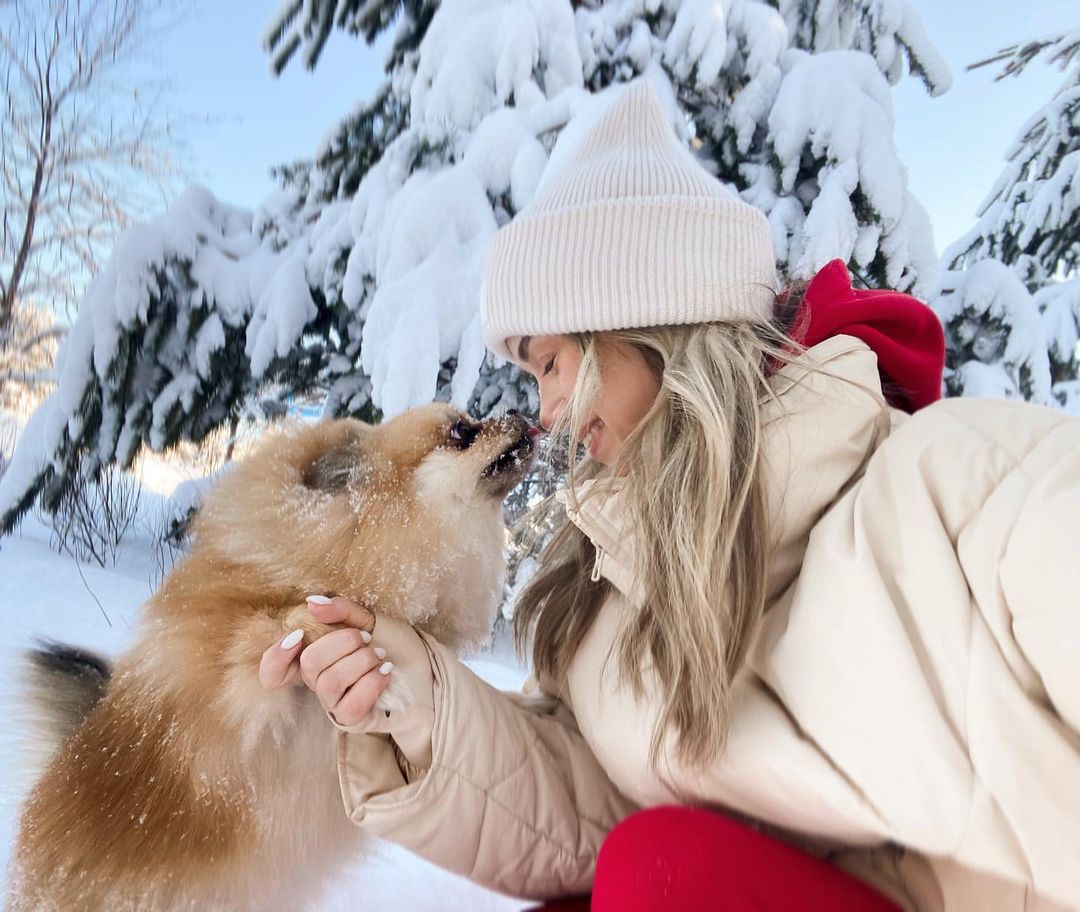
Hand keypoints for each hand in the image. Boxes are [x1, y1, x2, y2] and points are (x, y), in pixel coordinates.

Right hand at [258, 596, 392, 725]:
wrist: (430, 672)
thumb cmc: (397, 648)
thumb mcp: (371, 620)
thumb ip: (343, 611)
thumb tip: (312, 603)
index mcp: (317, 657)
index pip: (274, 671)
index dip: (275, 657)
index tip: (298, 636)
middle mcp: (319, 683)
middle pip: (309, 664)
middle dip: (341, 643)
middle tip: (366, 639)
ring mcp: (335, 703)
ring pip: (329, 684)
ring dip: (360, 662)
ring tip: (379, 656)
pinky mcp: (353, 720)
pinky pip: (349, 706)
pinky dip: (370, 684)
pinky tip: (386, 672)